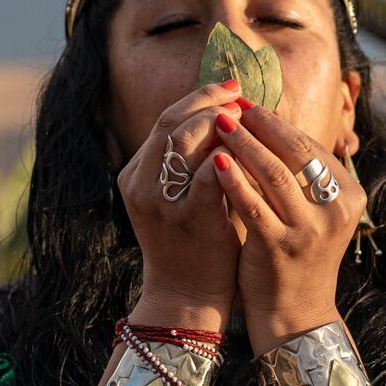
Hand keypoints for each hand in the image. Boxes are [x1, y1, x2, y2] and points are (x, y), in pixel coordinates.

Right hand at [115, 79, 245, 325]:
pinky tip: (249, 150)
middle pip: (172, 122)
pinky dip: (230, 156)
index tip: (230, 89)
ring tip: (247, 119)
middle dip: (209, 102)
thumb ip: (194, 161)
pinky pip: (208, 173)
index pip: (165, 120)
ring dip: (220, 123)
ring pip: (185, 140)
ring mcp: (160, 201)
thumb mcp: (182, 197)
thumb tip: (226, 116)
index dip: (199, 99)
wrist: (186, 296)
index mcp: (136, 175)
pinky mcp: (188, 218)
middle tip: (240, 96)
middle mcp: (141, 184)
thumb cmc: (194, 244)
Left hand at [209, 97, 367, 353]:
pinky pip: (253, 204)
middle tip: (232, 106)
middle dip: (261, 125)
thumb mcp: (314, 212)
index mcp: (349, 196)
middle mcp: (336, 210)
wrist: (296, 314)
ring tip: (220, 123)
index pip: (309, 147)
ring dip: (244, 143)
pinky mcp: (279, 247)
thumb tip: (271, 121)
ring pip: (273, 174)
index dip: (277, 123)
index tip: (249, 105)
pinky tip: (215, 161)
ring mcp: (309, 230)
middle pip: (295, 154)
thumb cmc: (297, 255)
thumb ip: (303, 174)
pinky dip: (233, 179)